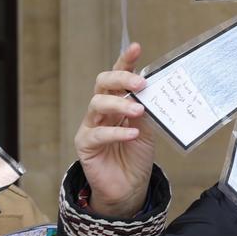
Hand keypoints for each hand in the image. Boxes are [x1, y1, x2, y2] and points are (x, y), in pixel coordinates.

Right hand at [76, 43, 155, 218]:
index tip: (136, 48)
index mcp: (118, 102)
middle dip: (121, 78)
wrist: (129, 187)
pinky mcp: (85, 144)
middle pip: (103, 83)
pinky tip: (132, 134)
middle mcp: (102, 110)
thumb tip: (151, 92)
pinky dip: (117, 132)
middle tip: (140, 83)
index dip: (125, 61)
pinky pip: (98, 133)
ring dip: (119, 104)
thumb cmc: (136, 156)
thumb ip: (146, 111)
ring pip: (97, 104)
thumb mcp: (147, 130)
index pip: (119, 76)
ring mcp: (91, 125)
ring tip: (138, 110)